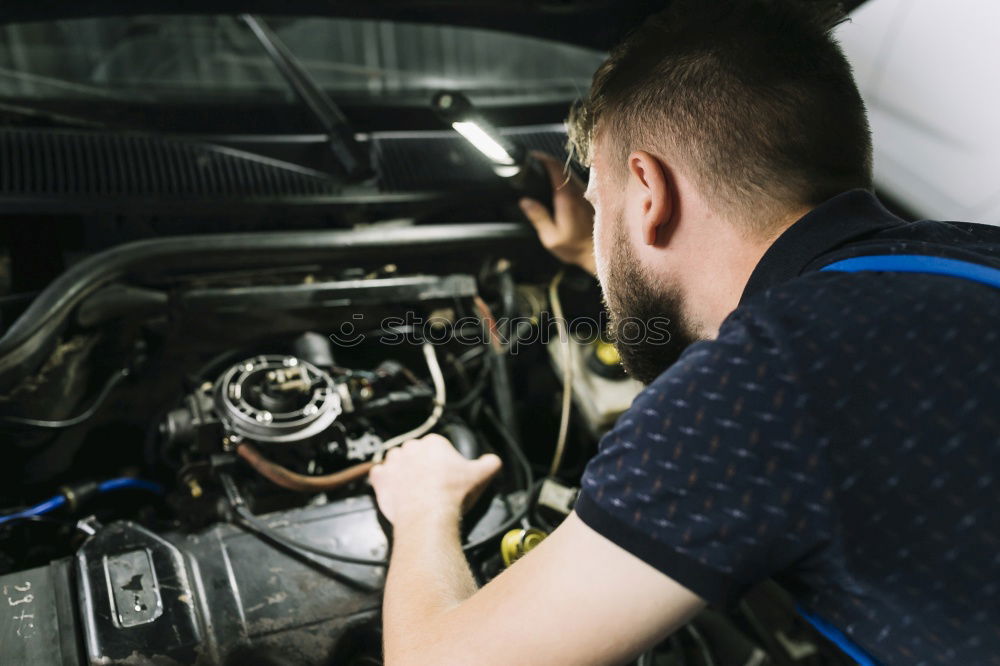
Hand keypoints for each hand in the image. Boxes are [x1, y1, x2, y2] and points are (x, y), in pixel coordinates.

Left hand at [369, 434, 501, 526]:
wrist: (428, 515)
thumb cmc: (453, 493)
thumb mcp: (481, 476)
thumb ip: (490, 464)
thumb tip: (494, 461)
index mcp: (434, 442)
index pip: (436, 446)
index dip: (441, 460)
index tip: (444, 474)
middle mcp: (411, 447)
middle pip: (415, 452)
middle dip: (420, 464)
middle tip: (430, 483)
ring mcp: (393, 462)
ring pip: (396, 461)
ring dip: (401, 470)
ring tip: (412, 488)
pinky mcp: (380, 478)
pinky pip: (379, 474)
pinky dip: (384, 480)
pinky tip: (395, 490)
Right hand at [519, 152, 595, 274]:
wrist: (598, 254)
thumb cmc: (575, 248)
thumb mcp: (551, 237)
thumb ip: (539, 217)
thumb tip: (525, 201)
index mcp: (567, 197)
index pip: (555, 167)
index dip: (542, 158)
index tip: (532, 155)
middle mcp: (579, 191)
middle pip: (563, 167)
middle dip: (548, 161)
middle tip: (534, 161)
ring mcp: (587, 193)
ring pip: (570, 173)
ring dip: (557, 169)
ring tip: (542, 170)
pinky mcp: (591, 199)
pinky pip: (576, 182)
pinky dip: (565, 178)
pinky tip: (557, 184)